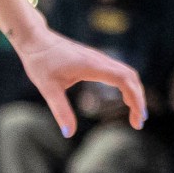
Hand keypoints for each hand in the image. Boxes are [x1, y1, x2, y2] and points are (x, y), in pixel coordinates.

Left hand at [15, 28, 146, 135]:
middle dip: (139, 100)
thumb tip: (68, 133)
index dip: (136, 100)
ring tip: (135, 113)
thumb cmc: (40, 61)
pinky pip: (120, 72)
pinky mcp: (96, 60)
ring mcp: (100, 59)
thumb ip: (60, 111)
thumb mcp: (48, 88)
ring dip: (135, 92)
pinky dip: (127, 86)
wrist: (34, 38)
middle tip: (138, 122)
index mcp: (93, 66)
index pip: (125, 81)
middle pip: (131, 78)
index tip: (138, 119)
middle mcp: (101, 60)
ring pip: (128, 74)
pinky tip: (124, 98)